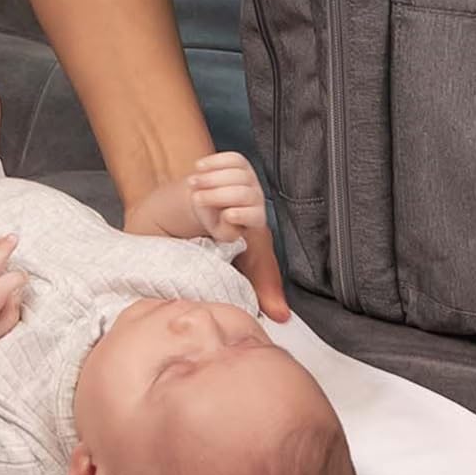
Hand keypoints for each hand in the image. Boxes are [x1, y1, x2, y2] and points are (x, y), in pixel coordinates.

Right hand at [126, 152, 288, 320]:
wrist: (205, 213)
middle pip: (244, 189)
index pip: (256, 213)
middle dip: (218, 192)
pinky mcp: (238, 165)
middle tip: (196, 197)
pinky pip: (230, 157)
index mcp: (257, 225)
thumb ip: (260, 289)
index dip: (241, 213)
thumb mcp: (239, 267)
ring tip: (194, 185)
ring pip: (236, 172)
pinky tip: (200, 168)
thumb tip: (281, 318)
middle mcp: (257, 201)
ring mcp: (248, 181)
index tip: (224, 217)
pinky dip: (213, 161)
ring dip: (212, 177)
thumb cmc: (221, 242)